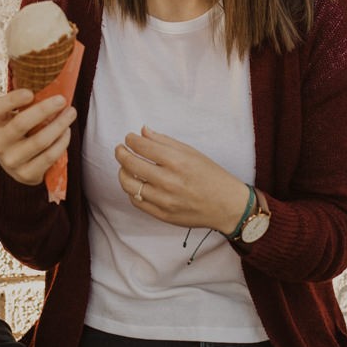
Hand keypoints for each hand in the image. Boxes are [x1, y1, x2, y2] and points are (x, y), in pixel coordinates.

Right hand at [0, 89, 75, 186]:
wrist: (17, 166)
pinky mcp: (26, 174)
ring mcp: (12, 160)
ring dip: (60, 125)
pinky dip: (62, 142)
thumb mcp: (13, 117)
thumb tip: (48, 80)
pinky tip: (67, 132)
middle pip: (21, 123)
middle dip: (44, 109)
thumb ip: (24, 103)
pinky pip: (49, 156)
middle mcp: (0, 143)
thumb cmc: (20, 133)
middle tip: (62, 99)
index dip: (12, 100)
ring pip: (40, 140)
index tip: (30, 93)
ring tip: (70, 113)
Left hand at [115, 126, 248, 233]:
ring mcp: (164, 200)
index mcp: (177, 162)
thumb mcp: (191, 152)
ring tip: (125, 167)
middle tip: (120, 149)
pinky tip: (135, 183)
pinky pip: (137, 202)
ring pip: (129, 185)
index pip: (142, 146)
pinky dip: (131, 191)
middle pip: (131, 165)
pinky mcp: (162, 215)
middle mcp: (169, 181)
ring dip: (122, 173)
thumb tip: (142, 131)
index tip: (129, 138)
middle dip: (121, 153)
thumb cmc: (211, 175)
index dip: (131, 140)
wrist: (227, 205)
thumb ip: (164, 141)